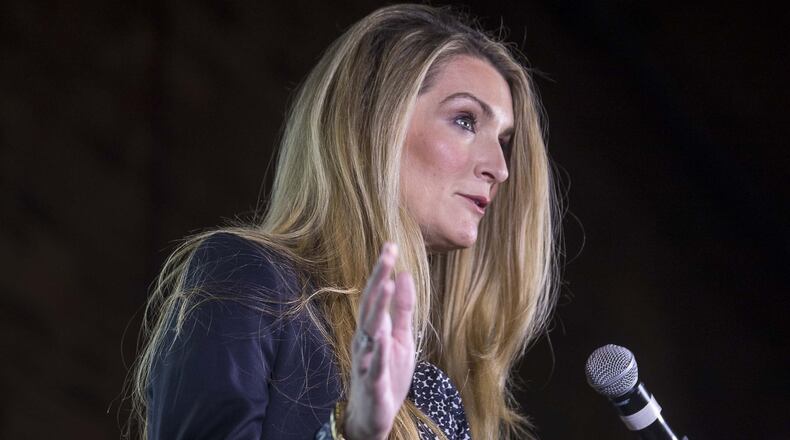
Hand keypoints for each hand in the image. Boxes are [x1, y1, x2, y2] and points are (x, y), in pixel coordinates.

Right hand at [344, 243, 415, 439]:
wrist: (372, 415)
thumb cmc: (387, 373)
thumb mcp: (402, 337)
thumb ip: (403, 309)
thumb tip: (404, 275)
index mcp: (373, 327)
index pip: (376, 294)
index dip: (382, 271)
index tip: (390, 246)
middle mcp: (365, 340)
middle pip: (370, 306)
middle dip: (379, 280)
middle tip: (387, 255)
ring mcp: (366, 361)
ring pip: (370, 332)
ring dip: (377, 309)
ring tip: (387, 285)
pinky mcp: (372, 383)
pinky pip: (374, 366)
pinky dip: (378, 353)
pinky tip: (382, 338)